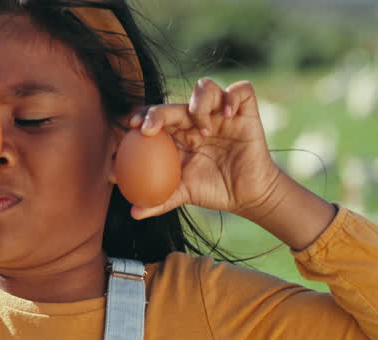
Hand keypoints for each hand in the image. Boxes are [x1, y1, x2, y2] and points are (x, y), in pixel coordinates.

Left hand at [125, 79, 284, 222]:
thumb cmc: (212, 190)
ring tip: (203, 130)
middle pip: (175, 104)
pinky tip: (227, 115)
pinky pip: (241, 90)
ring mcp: (220, 113)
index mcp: (179, 134)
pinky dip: (233, 97)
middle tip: (148, 129)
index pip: (158, 116)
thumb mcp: (184, 195)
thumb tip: (134, 213)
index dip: (143, 116)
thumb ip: (159, 201)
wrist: (246, 195)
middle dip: (158, 113)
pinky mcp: (245, 111)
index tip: (130, 128)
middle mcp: (197, 119)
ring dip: (199, 104)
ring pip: (205, 88)